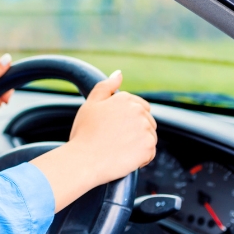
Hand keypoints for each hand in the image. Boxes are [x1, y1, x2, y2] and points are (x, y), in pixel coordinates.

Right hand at [33, 70, 156, 211]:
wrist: (84, 160)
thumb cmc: (84, 133)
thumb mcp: (90, 105)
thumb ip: (105, 86)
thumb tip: (119, 74)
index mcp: (125, 99)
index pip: (140, 106)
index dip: (128, 119)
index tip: (114, 128)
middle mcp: (139, 112)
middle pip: (147, 122)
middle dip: (135, 130)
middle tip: (113, 139)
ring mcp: (145, 130)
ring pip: (148, 137)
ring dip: (137, 144)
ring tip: (117, 149)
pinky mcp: (149, 147)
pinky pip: (150, 153)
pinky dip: (140, 157)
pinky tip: (123, 157)